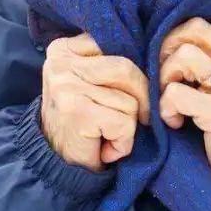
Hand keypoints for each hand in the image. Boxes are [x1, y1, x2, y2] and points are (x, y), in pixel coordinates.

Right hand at [40, 32, 150, 171]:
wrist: (56, 165)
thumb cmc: (80, 121)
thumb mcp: (89, 81)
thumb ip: (110, 62)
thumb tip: (155, 57)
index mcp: (63, 49)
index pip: (117, 45)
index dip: (132, 74)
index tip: (122, 95)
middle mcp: (60, 64)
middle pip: (127, 69)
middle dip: (139, 99)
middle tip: (128, 120)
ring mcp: (67, 87)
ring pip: (129, 98)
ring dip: (128, 125)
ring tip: (106, 134)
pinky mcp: (78, 113)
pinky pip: (124, 122)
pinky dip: (123, 142)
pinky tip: (105, 147)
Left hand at [158, 17, 210, 185]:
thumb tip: (168, 39)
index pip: (200, 26)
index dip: (175, 43)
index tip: (172, 68)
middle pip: (194, 29)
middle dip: (168, 50)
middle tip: (167, 78)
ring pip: (185, 55)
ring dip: (166, 80)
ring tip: (172, 102)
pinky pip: (176, 93)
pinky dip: (166, 108)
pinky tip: (176, 122)